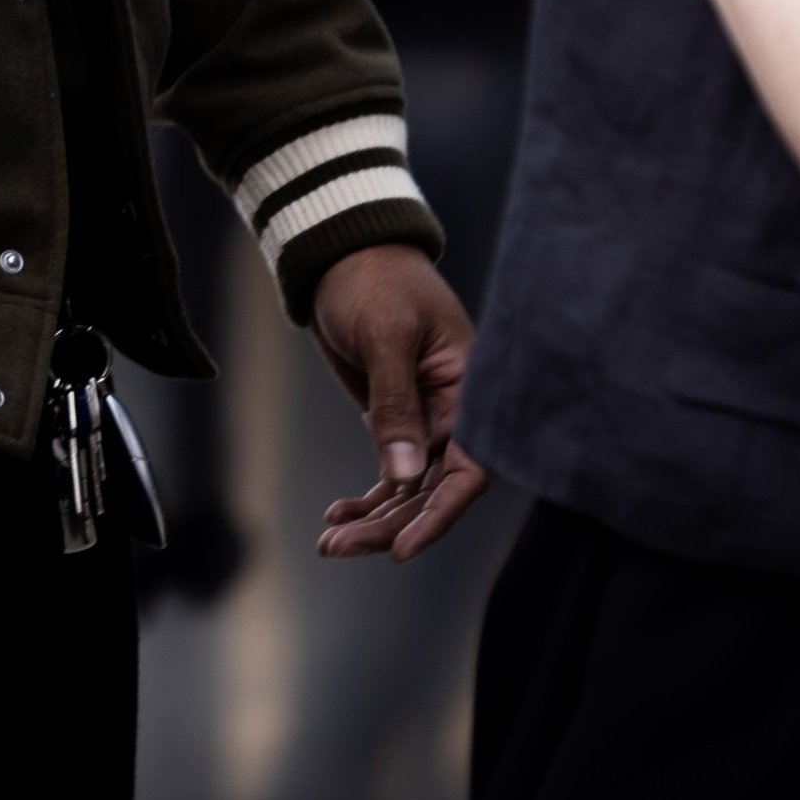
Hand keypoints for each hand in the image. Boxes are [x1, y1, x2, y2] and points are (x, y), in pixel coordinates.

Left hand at [309, 243, 491, 563]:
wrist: (341, 252)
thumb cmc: (373, 278)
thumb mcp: (385, 335)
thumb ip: (397, 404)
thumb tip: (404, 474)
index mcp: (468, 388)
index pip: (468, 467)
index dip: (440, 512)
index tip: (403, 546)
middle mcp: (452, 410)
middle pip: (431, 488)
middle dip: (390, 523)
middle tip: (341, 547)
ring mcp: (423, 417)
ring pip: (407, 488)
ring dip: (373, 519)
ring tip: (330, 542)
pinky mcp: (395, 418)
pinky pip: (389, 472)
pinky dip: (366, 498)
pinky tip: (338, 518)